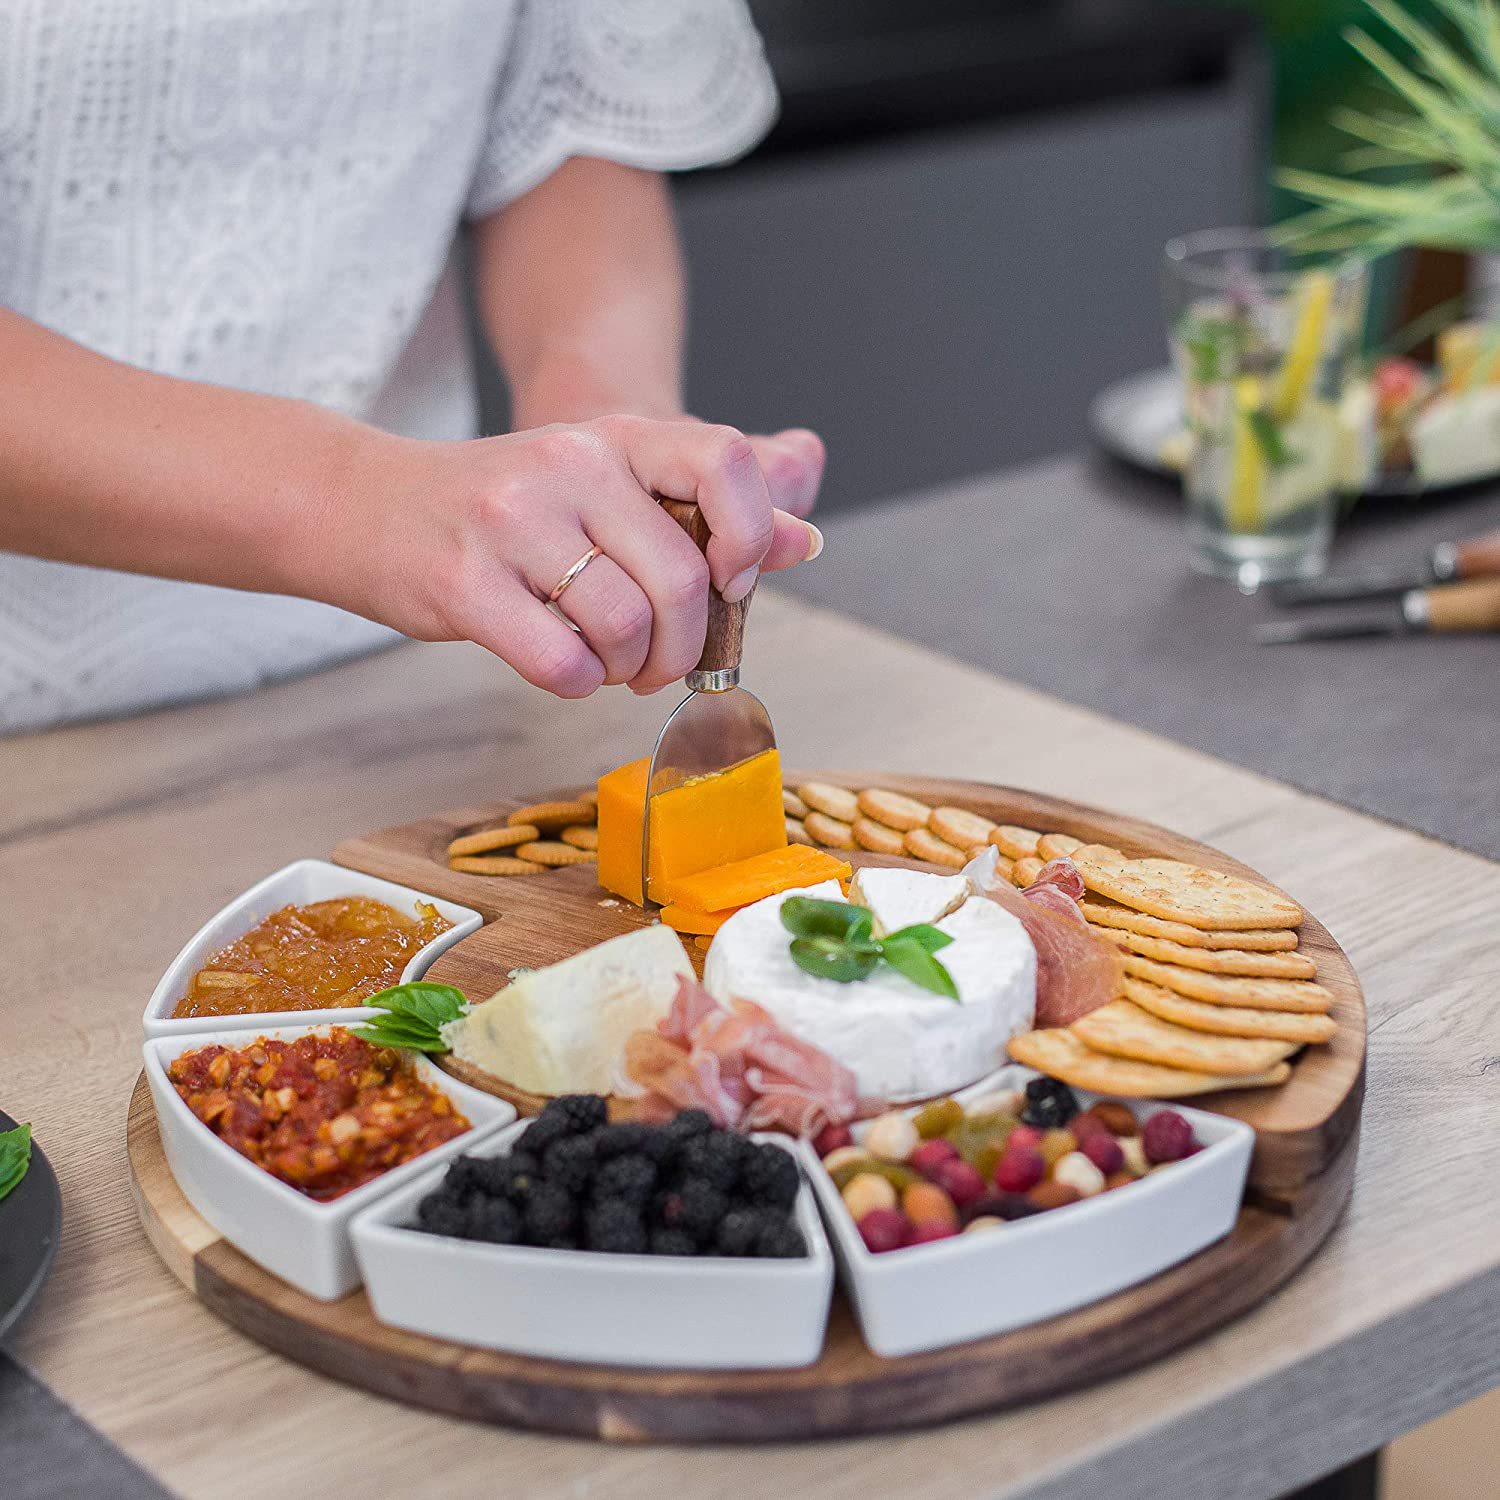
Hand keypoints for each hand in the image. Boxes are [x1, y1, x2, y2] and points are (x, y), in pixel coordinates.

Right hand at [348, 416, 824, 698]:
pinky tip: (563, 666)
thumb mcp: (604, 488)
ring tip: (607, 662)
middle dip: (685, 647)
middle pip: (683, 577)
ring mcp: (513, 520)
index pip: (725, 461)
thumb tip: (803, 541)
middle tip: (658, 664)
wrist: (366, 506)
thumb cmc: (504, 512)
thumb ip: (701, 515)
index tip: (730, 584)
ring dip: (630, 670)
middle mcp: (570, 464)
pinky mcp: (466, 582)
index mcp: (615, 436)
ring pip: (626, 626)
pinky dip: (577, 683)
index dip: (750, 536)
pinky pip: (563, 662)